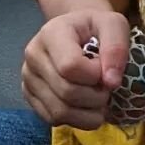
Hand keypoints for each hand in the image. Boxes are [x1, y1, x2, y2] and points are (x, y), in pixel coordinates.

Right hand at [21, 9, 131, 129]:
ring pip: (59, 111)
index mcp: (51, 33)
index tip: (105, 68)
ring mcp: (28, 78)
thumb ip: (116, 49)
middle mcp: (33, 56)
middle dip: (96, 96)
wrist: (76, 33)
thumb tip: (111, 83)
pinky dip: (77, 120)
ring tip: (98, 99)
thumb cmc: (96, 28)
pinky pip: (53, 119)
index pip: (70, 67)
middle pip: (66, 92)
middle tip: (106, 87)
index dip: (95, 75)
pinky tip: (86, 107)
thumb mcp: (114, 25)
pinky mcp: (29, 96)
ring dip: (88, 113)